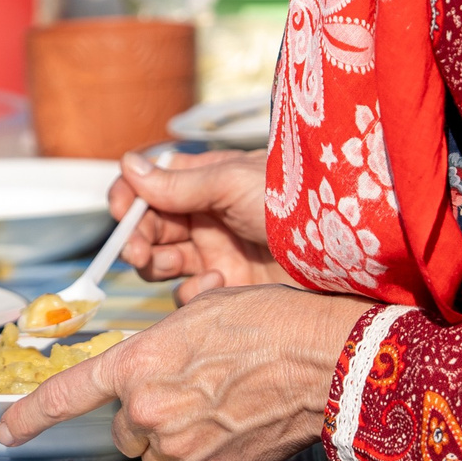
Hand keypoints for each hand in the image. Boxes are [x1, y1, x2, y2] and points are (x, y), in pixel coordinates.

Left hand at [0, 283, 371, 460]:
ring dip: (172, 435)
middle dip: (146, 412)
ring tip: (215, 403)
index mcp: (139, 362)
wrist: (320, 358)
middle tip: (187, 387)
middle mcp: (150, 408)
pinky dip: (204, 449)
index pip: (69, 394)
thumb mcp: (199, 313)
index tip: (7, 430)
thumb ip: (161, 349)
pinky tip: (234, 420)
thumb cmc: (267, 322)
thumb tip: (157, 367)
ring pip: (156, 451)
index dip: (31, 414)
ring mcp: (179, 445)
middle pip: (126, 426)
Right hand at [113, 148, 289, 297]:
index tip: (120, 213)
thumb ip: (177, 184)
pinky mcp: (228, 287)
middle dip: (135, 239)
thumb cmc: (292, 200)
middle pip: (148, 228)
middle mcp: (204, 216)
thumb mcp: (231, 183)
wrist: (341, 249)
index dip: (129, 199)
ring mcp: (215, 252)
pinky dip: (193, 293)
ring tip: (172, 267)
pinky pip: (189, 295)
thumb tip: (128, 165)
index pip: (149, 186)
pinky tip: (218, 283)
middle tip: (137, 252)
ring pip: (161, 263)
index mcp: (203, 181)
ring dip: (156, 265)